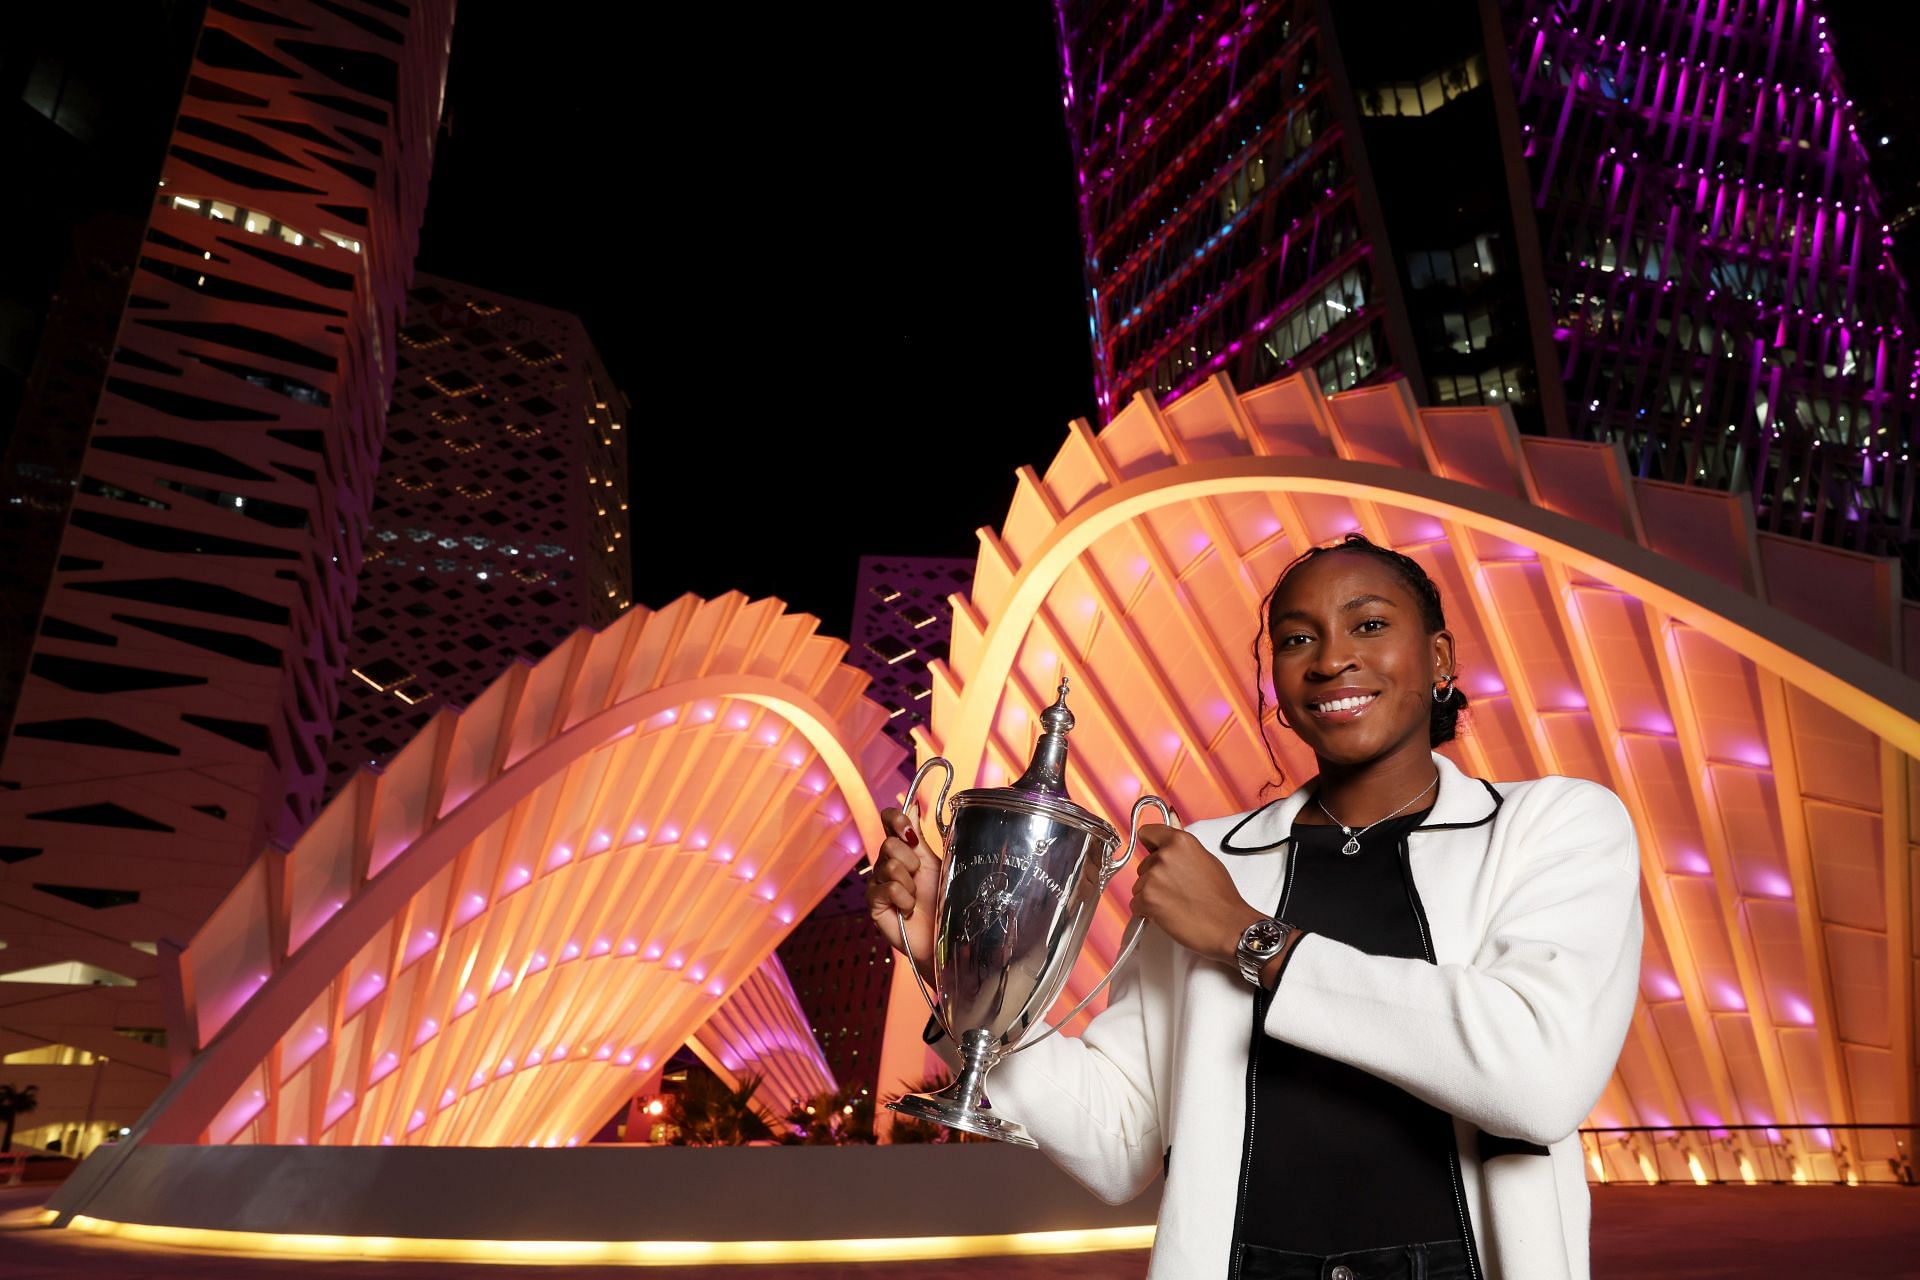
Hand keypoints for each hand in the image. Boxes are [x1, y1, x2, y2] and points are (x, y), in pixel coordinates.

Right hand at [865, 807, 938, 984]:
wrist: (942, 936)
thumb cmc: (941, 901)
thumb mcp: (934, 864)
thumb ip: (921, 839)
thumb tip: (913, 806)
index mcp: (903, 849)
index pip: (889, 820)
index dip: (896, 818)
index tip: (909, 830)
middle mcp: (886, 862)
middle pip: (889, 844)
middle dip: (911, 861)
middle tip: (919, 878)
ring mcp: (877, 882)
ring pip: (889, 865)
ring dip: (910, 883)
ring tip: (916, 898)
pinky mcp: (873, 903)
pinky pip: (887, 888)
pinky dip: (904, 899)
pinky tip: (908, 910)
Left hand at [1128, 824, 1263, 965]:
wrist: (1227, 926)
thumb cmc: (1222, 898)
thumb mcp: (1207, 860)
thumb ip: (1183, 849)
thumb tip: (1172, 834)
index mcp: (1180, 842)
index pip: (1148, 833)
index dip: (1151, 846)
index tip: (1153, 852)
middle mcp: (1164, 856)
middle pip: (1144, 865)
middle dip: (1155, 877)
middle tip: (1177, 890)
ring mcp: (1154, 877)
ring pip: (1139, 885)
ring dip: (1152, 895)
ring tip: (1176, 904)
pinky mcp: (1147, 899)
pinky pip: (1136, 903)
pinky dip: (1147, 911)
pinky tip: (1167, 914)